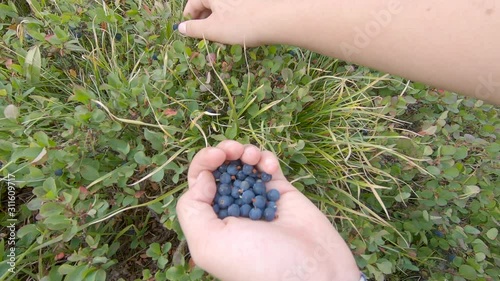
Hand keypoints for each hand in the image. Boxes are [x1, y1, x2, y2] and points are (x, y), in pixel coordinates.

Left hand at [176, 140, 359, 280]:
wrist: (313, 271)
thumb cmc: (258, 262)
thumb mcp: (209, 243)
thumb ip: (193, 209)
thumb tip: (203, 178)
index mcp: (211, 222)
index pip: (198, 183)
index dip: (203, 163)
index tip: (215, 156)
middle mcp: (232, 209)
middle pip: (220, 170)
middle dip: (223, 153)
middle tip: (233, 149)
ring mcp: (257, 200)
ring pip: (243, 165)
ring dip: (245, 153)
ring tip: (251, 156)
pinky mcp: (282, 193)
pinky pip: (269, 168)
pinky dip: (266, 159)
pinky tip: (269, 165)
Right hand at [178, 0, 275, 45]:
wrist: (275, 20)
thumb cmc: (240, 24)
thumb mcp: (213, 30)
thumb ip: (194, 29)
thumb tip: (181, 28)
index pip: (193, 3)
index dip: (188, 18)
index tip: (188, 31)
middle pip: (208, 4)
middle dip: (204, 21)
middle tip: (204, 37)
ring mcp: (239, 0)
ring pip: (222, 9)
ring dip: (217, 22)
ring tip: (220, 37)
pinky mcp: (250, 3)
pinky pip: (235, 10)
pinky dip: (231, 19)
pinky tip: (235, 31)